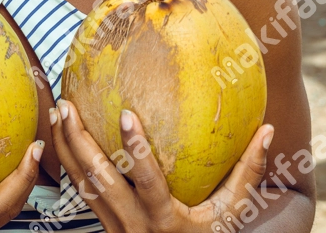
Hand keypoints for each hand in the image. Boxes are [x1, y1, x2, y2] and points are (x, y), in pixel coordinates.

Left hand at [49, 99, 273, 232]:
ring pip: (82, 185)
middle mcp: (134, 225)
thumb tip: (268, 130)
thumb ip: (248, 172)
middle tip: (67, 104)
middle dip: (79, 143)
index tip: (126, 113)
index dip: (136, 150)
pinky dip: (68, 162)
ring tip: (57, 110)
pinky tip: (59, 134)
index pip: (147, 182)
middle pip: (99, 182)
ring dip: (65, 148)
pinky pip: (81, 191)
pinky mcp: (103, 225)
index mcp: (166, 220)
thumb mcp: (233, 214)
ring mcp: (114, 227)